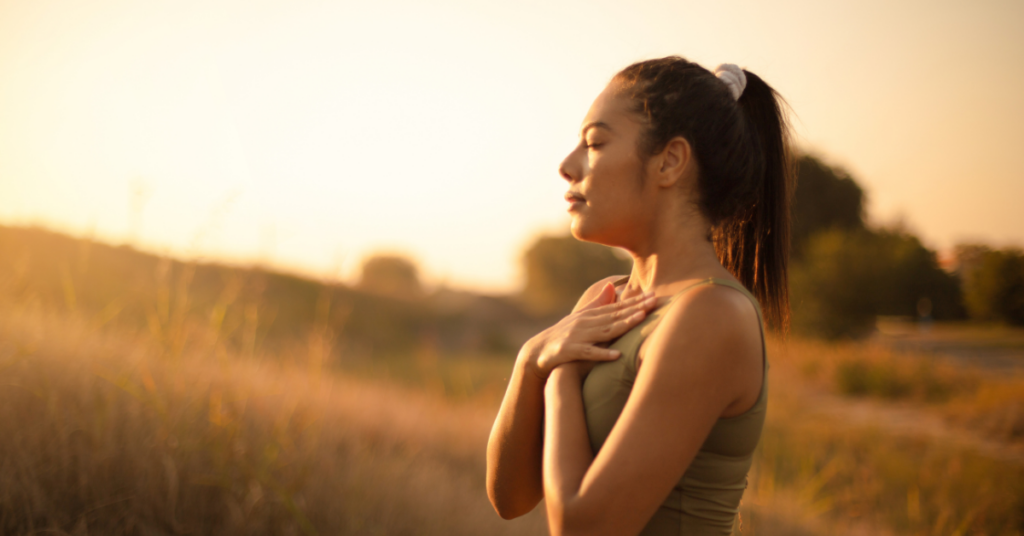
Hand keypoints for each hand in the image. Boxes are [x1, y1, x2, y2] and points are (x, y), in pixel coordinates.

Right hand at [522, 283, 657, 379]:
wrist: (538, 351)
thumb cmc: (563, 335)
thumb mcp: (580, 317)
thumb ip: (598, 303)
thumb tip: (612, 285)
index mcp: (590, 315)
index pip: (617, 307)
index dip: (636, 301)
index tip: (654, 295)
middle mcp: (586, 323)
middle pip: (615, 315)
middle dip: (636, 308)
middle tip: (655, 302)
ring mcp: (578, 336)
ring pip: (605, 330)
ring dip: (623, 325)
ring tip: (641, 319)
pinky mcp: (570, 351)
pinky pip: (588, 353)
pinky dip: (602, 354)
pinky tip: (616, 355)